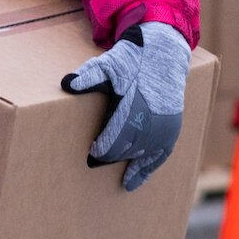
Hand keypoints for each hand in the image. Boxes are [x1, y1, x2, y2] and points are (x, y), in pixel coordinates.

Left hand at [61, 22, 189, 190]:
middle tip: (92, 161)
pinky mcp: (171, 131)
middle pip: (125, 150)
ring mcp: (163, 128)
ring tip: (106, 167)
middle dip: (109, 157)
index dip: (100, 150)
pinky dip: (145, 170)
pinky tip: (131, 183)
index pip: (113, 141)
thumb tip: (67, 83)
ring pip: (140, 155)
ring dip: (124, 161)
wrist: (163, 54)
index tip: (90, 153)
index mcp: (133, 108)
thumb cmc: (132, 60)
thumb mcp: (108, 64)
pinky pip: (159, 157)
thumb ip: (89, 76)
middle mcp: (150, 122)